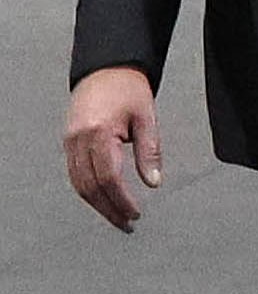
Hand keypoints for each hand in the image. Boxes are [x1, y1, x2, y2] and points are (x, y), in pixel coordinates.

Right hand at [64, 66, 164, 231]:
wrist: (106, 68)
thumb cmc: (128, 89)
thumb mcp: (147, 118)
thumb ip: (150, 151)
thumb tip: (153, 182)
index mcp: (99, 133)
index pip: (108, 178)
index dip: (121, 200)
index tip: (135, 214)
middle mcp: (78, 139)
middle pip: (90, 187)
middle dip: (108, 209)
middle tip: (127, 224)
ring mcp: (69, 141)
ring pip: (79, 184)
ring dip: (97, 204)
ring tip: (117, 217)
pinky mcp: (68, 142)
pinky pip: (74, 174)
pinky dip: (88, 190)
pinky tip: (103, 200)